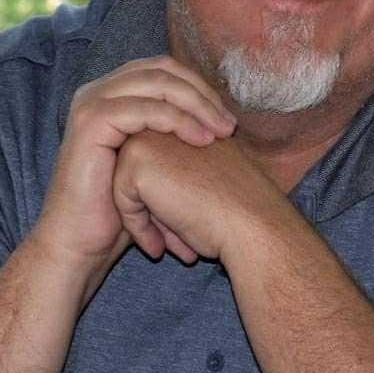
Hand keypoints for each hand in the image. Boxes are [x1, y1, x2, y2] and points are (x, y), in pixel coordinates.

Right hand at [33, 57, 234, 281]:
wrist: (80, 245)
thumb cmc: (117, 214)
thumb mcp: (151, 165)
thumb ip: (174, 134)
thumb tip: (221, 119)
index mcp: (112, 96)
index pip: (164, 70)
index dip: (200, 88)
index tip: (228, 120)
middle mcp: (97, 92)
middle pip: (162, 69)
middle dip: (202, 93)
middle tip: (229, 125)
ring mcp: (90, 104)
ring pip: (156, 83)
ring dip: (196, 104)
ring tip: (221, 132)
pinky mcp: (90, 122)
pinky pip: (143, 108)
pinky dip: (176, 120)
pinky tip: (200, 139)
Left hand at [110, 130, 281, 264]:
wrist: (251, 224)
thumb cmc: (235, 211)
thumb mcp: (202, 184)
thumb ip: (172, 178)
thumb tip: (142, 201)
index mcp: (186, 125)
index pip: (156, 171)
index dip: (167, 208)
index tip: (189, 229)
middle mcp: (166, 124)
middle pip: (139, 177)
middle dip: (155, 214)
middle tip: (182, 241)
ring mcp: (149, 137)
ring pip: (126, 188)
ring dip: (146, 222)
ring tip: (175, 244)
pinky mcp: (137, 159)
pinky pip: (122, 201)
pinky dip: (138, 228)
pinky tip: (161, 247)